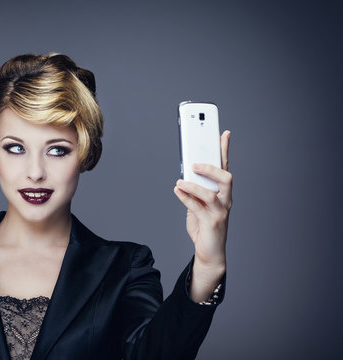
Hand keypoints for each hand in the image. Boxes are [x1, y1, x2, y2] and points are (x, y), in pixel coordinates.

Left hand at [173, 130, 231, 298]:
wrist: (210, 253)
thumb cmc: (204, 226)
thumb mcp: (199, 204)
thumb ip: (195, 190)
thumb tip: (185, 175)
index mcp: (223, 193)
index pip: (225, 167)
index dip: (225, 150)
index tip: (223, 133)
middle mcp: (226, 200)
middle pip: (226, 178)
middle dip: (211, 168)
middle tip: (194, 163)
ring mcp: (221, 212)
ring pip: (212, 194)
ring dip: (194, 185)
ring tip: (180, 181)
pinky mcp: (212, 223)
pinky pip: (198, 208)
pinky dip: (186, 198)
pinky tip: (177, 191)